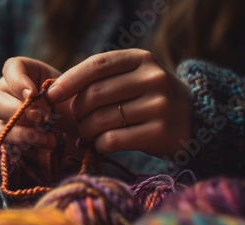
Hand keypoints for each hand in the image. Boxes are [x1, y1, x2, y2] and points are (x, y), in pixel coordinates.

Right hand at [0, 56, 73, 148]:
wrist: (78, 124)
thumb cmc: (72, 100)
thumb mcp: (70, 88)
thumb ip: (57, 88)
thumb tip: (38, 98)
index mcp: (21, 74)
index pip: (10, 69)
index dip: (17, 82)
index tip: (33, 94)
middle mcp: (6, 95)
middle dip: (16, 112)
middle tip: (39, 118)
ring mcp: (4, 120)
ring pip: (0, 129)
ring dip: (24, 135)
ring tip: (49, 140)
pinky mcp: (10, 142)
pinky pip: (10, 149)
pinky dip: (29, 151)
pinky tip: (48, 150)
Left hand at [47, 48, 192, 157]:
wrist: (192, 120)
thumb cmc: (147, 99)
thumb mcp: (131, 78)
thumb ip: (100, 79)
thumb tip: (54, 92)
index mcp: (141, 59)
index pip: (97, 65)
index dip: (69, 80)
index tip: (51, 95)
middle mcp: (153, 78)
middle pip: (94, 94)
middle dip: (77, 111)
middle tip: (77, 121)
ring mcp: (160, 105)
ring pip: (101, 120)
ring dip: (86, 131)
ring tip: (89, 133)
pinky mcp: (161, 132)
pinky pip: (112, 140)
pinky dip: (100, 144)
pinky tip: (102, 144)